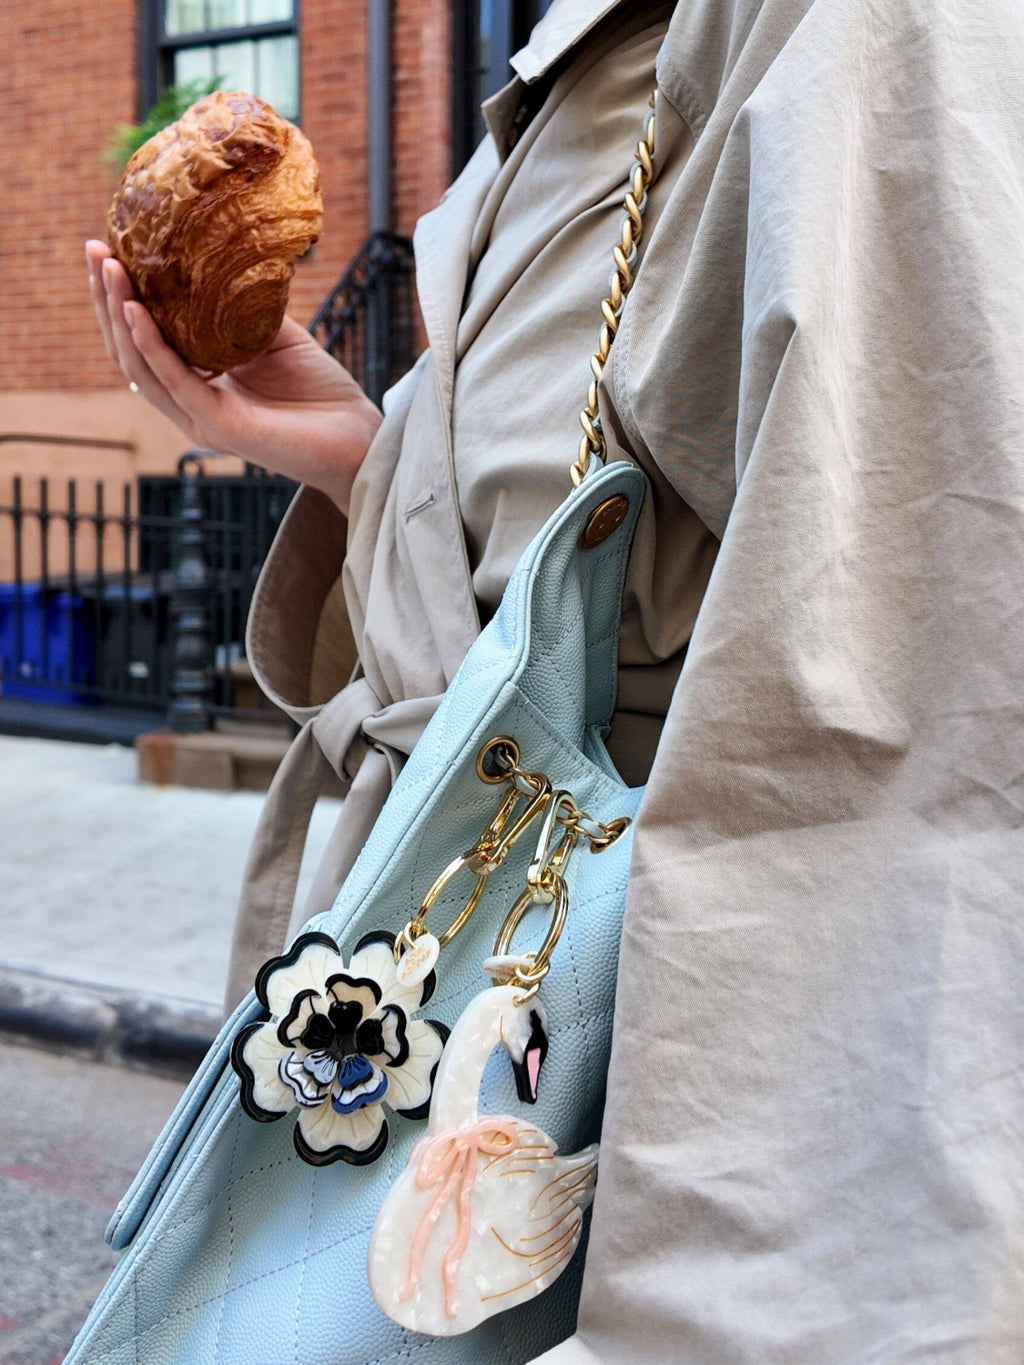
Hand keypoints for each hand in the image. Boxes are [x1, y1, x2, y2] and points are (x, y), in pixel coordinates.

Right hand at [85, 240, 381, 514]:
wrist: (358, 441)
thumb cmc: (322, 395)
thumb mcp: (277, 337)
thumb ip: (242, 307)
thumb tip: (220, 256)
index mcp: (200, 384)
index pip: (144, 340)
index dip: (121, 298)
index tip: (108, 250)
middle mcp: (191, 403)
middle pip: (130, 351)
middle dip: (107, 298)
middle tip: (93, 249)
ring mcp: (200, 418)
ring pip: (141, 366)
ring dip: (119, 315)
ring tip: (108, 269)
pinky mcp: (218, 427)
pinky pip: (175, 382)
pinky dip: (152, 346)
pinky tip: (137, 310)